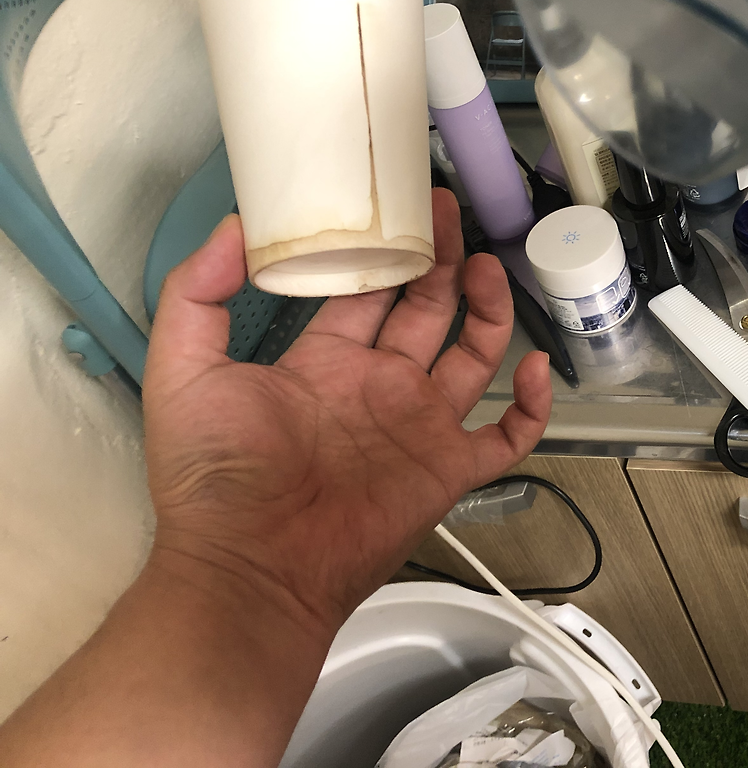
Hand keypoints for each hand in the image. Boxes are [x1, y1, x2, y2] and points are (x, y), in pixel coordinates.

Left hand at [141, 188, 552, 639]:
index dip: (389, 250)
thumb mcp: (184, 371)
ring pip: (474, 355)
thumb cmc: (214, 480)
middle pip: (427, 308)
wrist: (251, 567)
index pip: (369, 291)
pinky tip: (535, 369)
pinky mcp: (449, 469)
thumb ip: (197, 296)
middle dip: (442, 259)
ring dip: (487, 310)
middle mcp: (379, 386)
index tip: (404, 208)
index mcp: (326, 361)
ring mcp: (419, 426)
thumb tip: (235, 228)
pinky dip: (531, 407)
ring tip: (487, 266)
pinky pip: (508, 436)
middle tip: (451, 212)